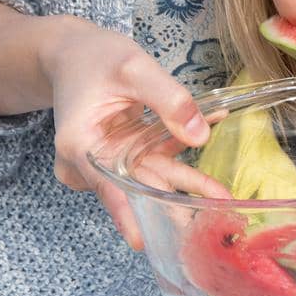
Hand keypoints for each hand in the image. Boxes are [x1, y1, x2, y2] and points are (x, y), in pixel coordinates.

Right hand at [39, 17, 214, 250]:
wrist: (73, 53)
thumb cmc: (93, 57)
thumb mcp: (133, 68)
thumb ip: (167, 99)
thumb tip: (200, 136)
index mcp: (79, 146)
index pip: (107, 187)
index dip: (127, 216)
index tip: (143, 242)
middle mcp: (91, 162)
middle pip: (136, 189)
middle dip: (173, 205)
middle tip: (210, 224)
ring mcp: (108, 160)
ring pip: (151, 179)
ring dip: (187, 185)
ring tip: (223, 198)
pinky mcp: (123, 154)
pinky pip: (156, 160)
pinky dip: (182, 153)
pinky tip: (212, 134)